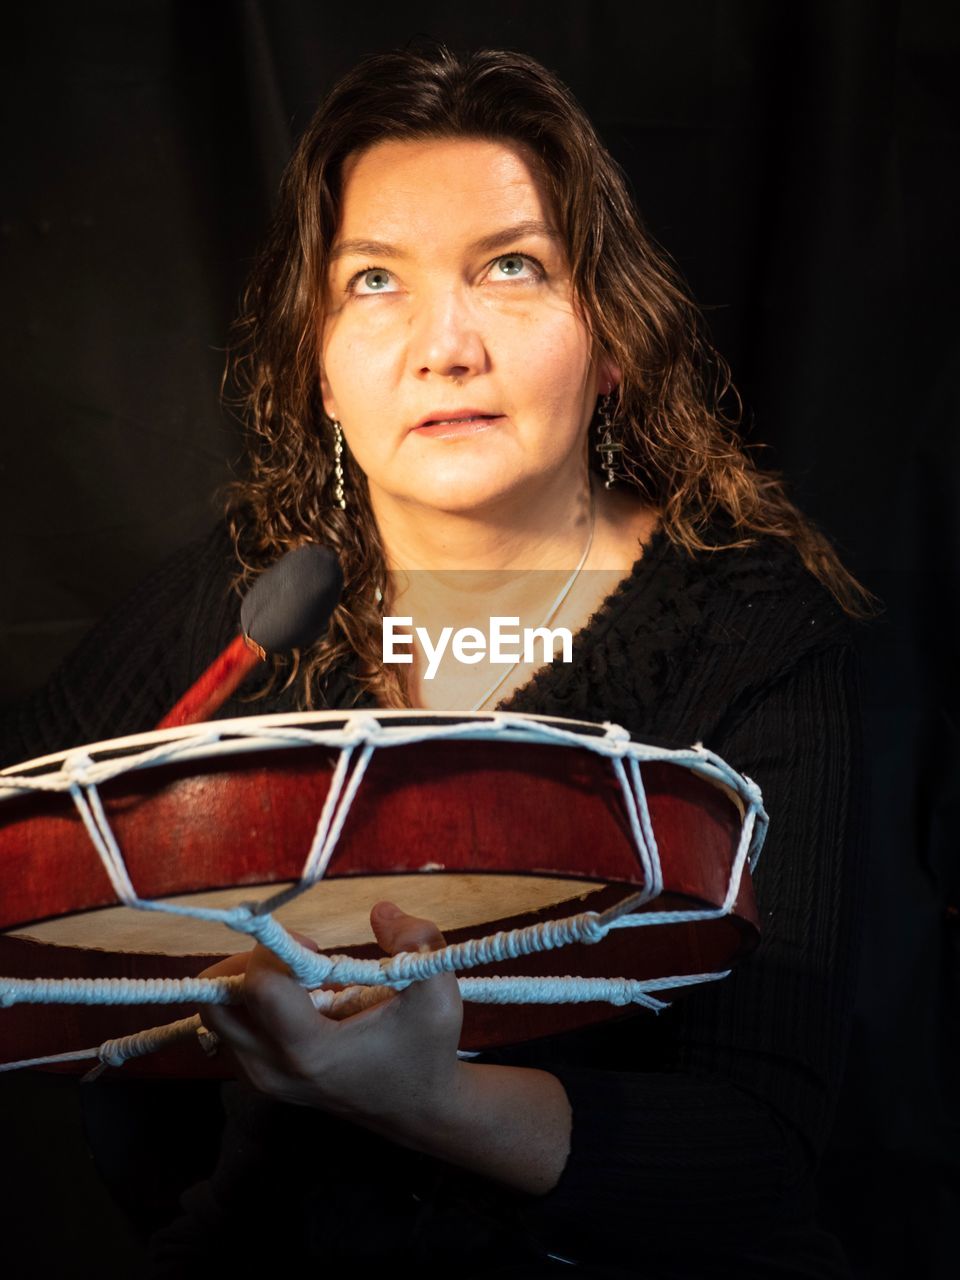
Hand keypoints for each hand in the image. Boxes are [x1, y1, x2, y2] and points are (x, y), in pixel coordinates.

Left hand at [198, 901, 462, 1141]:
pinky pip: (233, 1031)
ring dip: (249, 983)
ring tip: (299, 979)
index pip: (257, 988)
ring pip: (219, 1017)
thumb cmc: (426, 1050)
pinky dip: (253, 1005)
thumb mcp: (438, 993)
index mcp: (311, 1050)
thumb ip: (417, 942)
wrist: (418, 1109)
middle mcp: (275, 1069)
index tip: (313, 945)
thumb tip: (380, 910)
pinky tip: (299, 1001)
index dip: (275, 949)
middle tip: (296, 957)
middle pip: (217, 1004)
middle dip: (248, 963)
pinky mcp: (263, 1079)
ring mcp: (264, 1079)